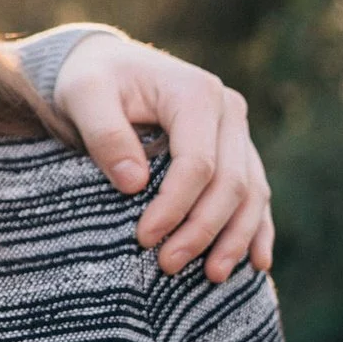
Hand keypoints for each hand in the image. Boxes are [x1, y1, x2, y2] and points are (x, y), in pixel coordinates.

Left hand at [50, 34, 273, 280]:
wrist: (107, 64)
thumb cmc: (91, 79)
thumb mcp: (84, 96)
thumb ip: (106, 135)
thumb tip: (133, 184)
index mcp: (196, 93)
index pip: (197, 163)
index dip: (174, 206)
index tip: (143, 238)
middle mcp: (228, 109)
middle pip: (230, 182)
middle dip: (203, 230)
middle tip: (168, 265)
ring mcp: (237, 131)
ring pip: (251, 192)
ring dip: (235, 238)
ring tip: (213, 277)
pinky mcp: (236, 150)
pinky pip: (257, 193)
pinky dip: (256, 228)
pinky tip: (257, 262)